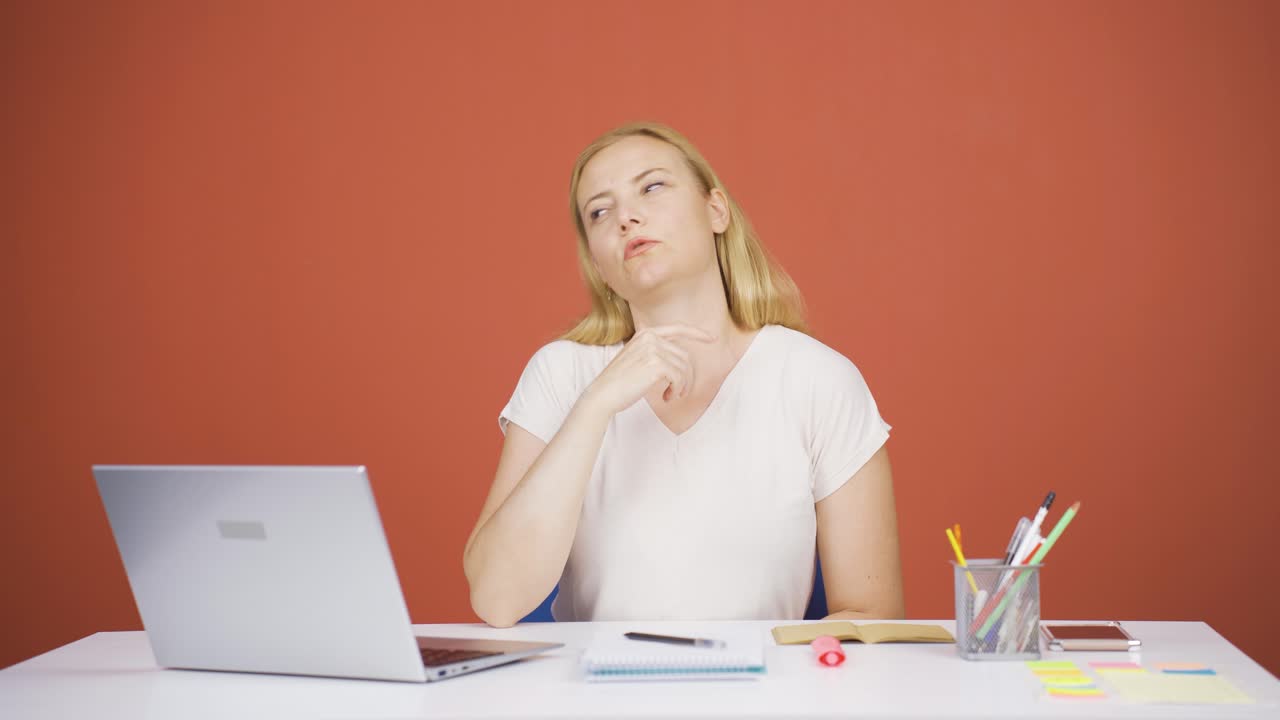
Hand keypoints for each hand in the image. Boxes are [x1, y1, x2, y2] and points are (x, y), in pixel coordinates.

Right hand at [581, 324, 716, 416]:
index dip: (696, 333)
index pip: (676, 328)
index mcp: (645, 334)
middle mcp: (649, 338)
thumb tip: (681, 359)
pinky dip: (677, 390)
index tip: (712, 338)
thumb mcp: (636, 359)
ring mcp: (653, 350)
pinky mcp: (656, 365)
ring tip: (671, 396)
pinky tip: (666, 397)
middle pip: (684, 356)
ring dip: (681, 386)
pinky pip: (680, 378)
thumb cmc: (619, 382)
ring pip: (684, 368)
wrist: (603, 394)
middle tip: (679, 392)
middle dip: (686, 376)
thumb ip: (655, 353)